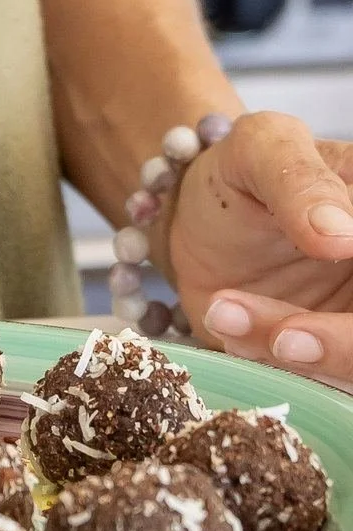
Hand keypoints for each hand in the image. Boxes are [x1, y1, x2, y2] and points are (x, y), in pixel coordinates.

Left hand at [169, 112, 352, 385]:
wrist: (194, 216)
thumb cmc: (239, 171)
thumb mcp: (261, 148)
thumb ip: (301, 179)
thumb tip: (342, 233)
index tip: (332, 263)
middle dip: (343, 345)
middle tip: (282, 339)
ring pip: (352, 368)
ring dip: (296, 354)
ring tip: (224, 313)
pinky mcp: (328, 358)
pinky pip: (317, 382)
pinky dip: (272, 363)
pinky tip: (230, 327)